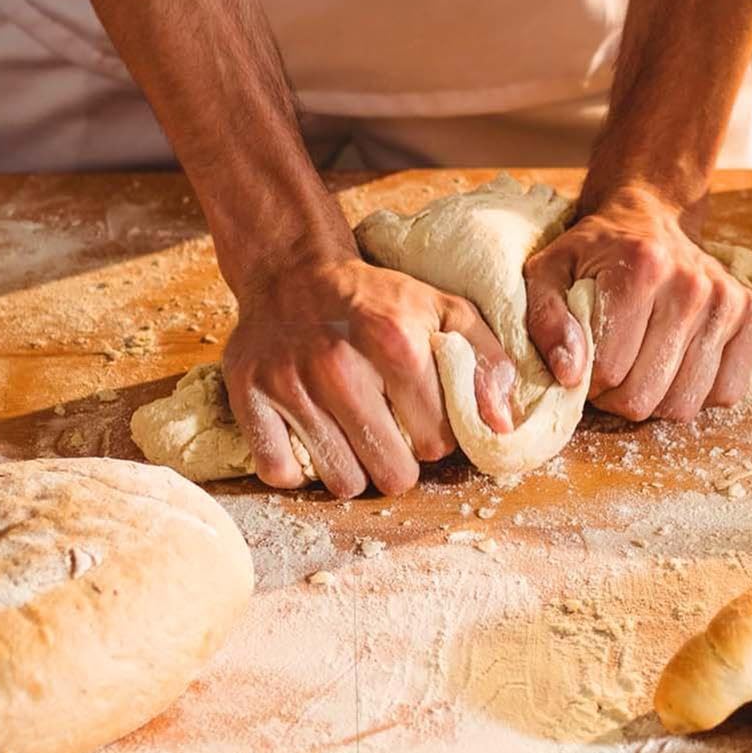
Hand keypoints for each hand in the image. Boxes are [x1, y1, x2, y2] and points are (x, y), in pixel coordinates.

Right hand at [224, 249, 515, 496]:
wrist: (292, 271)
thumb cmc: (375, 298)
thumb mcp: (444, 311)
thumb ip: (486, 362)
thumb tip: (502, 425)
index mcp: (395, 342)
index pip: (437, 443)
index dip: (435, 436)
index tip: (422, 417)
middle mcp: (338, 365)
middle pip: (392, 474)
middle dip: (397, 461)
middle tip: (389, 433)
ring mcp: (288, 383)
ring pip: (341, 481)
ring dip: (352, 467)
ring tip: (352, 434)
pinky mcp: (249, 396)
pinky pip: (279, 471)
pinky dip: (296, 466)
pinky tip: (310, 438)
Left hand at [523, 184, 751, 422]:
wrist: (650, 217)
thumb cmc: (594, 252)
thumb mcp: (548, 272)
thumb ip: (545, 319)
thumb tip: (569, 374)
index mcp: (640, 270)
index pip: (609, 371)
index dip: (588, 380)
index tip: (584, 361)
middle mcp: (692, 285)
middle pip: (646, 395)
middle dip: (617, 397)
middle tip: (610, 370)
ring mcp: (728, 300)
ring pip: (685, 404)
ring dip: (655, 400)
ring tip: (640, 368)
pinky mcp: (751, 314)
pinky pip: (725, 393)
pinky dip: (696, 393)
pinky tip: (676, 365)